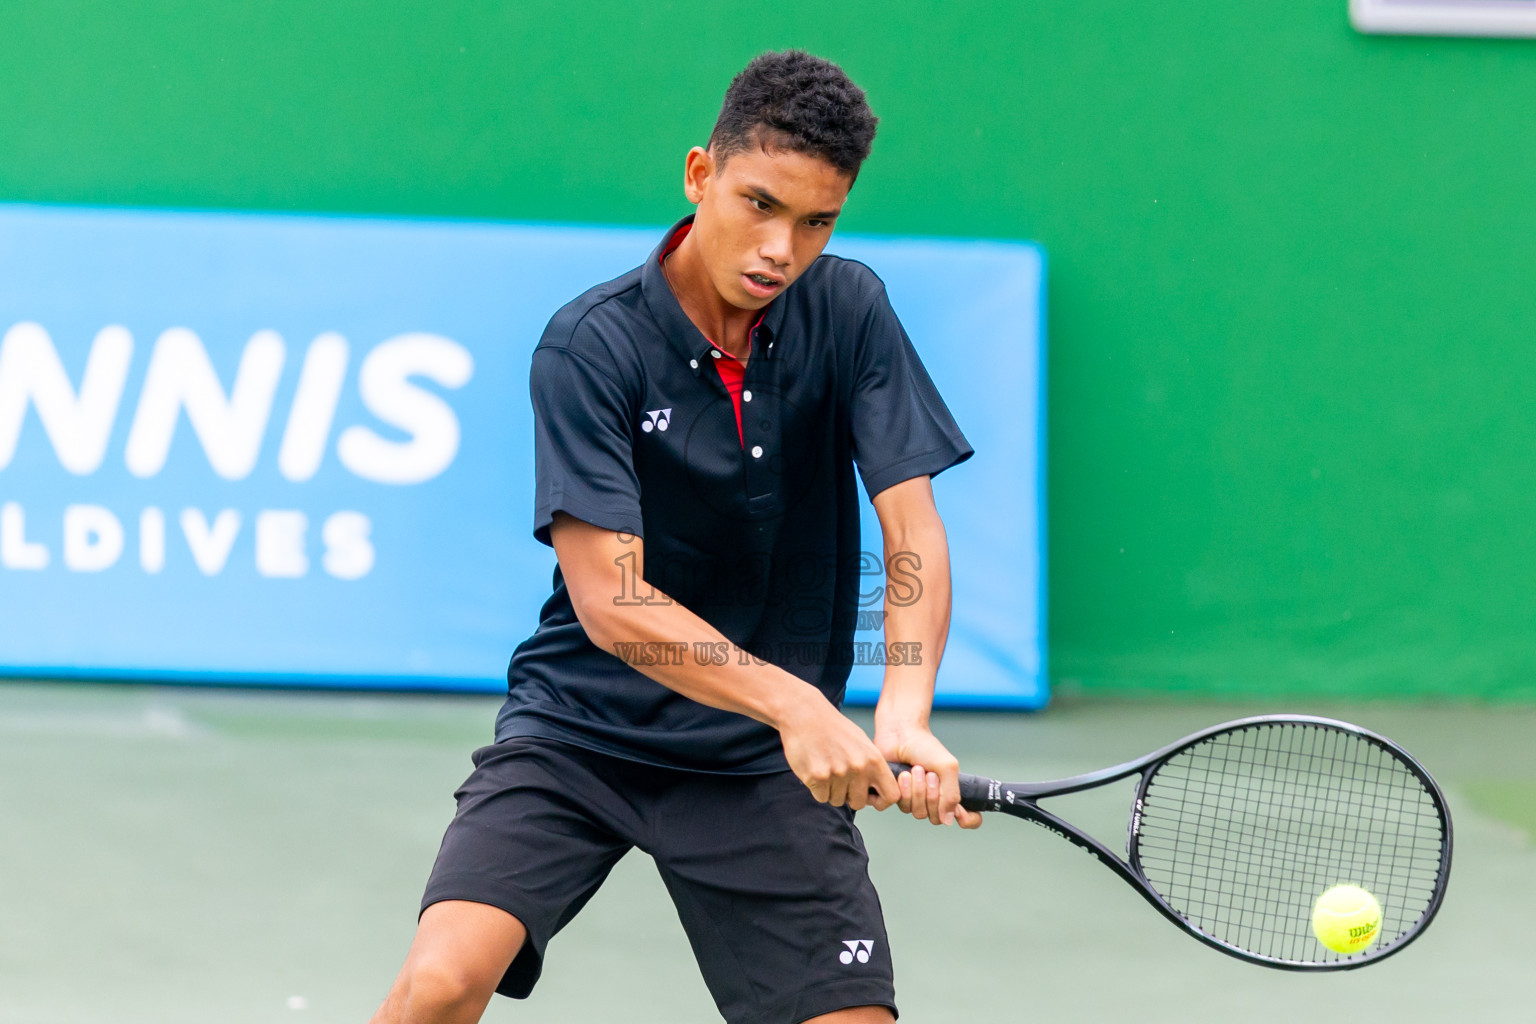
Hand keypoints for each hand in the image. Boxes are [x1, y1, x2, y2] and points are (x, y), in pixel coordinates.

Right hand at [777, 689, 899, 811]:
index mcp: (874, 759)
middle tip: (841, 780)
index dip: (881, 801)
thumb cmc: (834, 728)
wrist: (805, 715)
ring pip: (838, 801)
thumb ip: (873, 767)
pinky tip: (815, 769)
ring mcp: (837, 774)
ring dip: (831, 791)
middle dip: (849, 797)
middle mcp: (858, 768)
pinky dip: (817, 789)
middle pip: (859, 803)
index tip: (870, 797)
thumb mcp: (862, 743)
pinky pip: (821, 797)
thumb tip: (878, 790)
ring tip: (826, 768)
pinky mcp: (817, 778)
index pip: (891, 795)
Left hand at [875, 727, 982, 827]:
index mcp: (952, 793)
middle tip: (930, 774)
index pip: (969, 819)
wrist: (900, 735)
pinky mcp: (901, 797)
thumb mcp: (947, 767)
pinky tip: (904, 775)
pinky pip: (904, 807)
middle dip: (933, 796)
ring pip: (919, 813)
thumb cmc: (925, 747)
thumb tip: (949, 820)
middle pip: (938, 818)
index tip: (960, 812)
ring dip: (918, 790)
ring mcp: (918, 800)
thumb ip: (951, 794)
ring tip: (916, 770)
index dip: (967, 820)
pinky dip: (905, 790)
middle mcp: (936, 800)